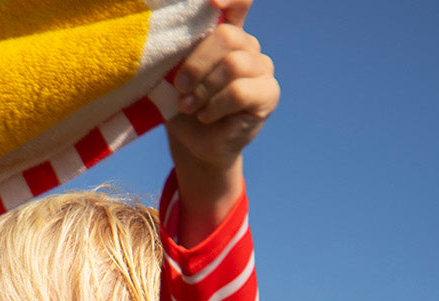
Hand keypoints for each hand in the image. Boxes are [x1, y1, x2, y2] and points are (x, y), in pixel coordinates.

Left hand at [165, 1, 278, 174]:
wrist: (196, 147)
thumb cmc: (184, 110)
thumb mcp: (174, 80)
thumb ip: (178, 58)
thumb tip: (170, 44)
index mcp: (225, 35)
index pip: (239, 2)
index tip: (212, 1)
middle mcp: (247, 46)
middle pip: (226, 36)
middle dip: (197, 65)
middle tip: (181, 90)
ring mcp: (262, 68)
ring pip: (233, 65)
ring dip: (204, 90)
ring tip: (190, 107)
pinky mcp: (268, 93)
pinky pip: (240, 91)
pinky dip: (216, 105)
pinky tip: (206, 115)